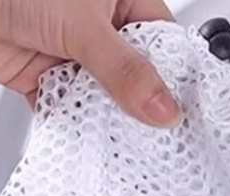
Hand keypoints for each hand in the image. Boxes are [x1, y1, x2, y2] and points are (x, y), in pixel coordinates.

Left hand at [0, 0, 181, 126]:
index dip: (175, 79)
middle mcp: (99, 27)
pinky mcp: (46, 78)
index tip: (184, 115)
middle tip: (158, 139)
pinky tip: (90, 142)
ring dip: (110, 122)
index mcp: (121, 0)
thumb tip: (163, 108)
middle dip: (142, 108)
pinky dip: (77, 127)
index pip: (163, 44)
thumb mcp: (84, 26)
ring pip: (104, 98)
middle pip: (136, 77)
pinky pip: (72, 109)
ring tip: (127, 146)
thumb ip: (125, 71)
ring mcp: (73, 54)